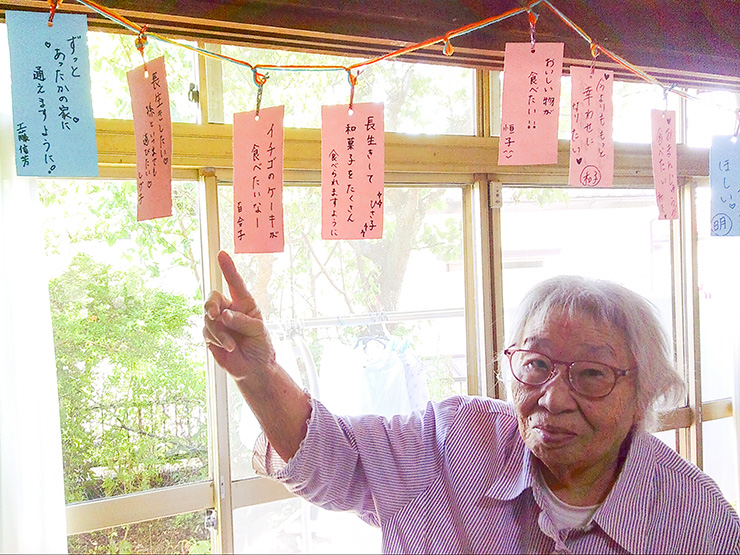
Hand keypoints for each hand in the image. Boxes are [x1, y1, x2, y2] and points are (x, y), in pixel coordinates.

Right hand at [203, 251, 275, 379]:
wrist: (254, 368)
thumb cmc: (261, 346)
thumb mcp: (258, 331)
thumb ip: (242, 321)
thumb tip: (223, 316)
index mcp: (245, 304)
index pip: (235, 283)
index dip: (228, 269)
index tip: (222, 254)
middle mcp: (230, 309)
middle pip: (213, 298)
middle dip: (211, 305)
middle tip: (215, 315)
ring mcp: (219, 322)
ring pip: (208, 318)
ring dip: (219, 331)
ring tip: (232, 344)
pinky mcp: (211, 336)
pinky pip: (206, 332)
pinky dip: (217, 340)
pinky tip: (228, 347)